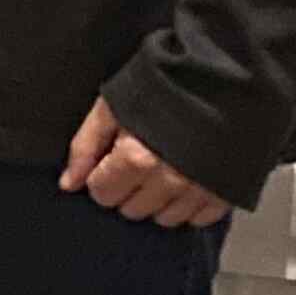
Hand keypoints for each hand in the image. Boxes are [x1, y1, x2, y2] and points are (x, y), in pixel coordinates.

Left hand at [60, 98, 230, 227]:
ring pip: (165, 219)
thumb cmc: (162, 85)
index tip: (111, 161)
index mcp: (138, 159)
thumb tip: (68, 184)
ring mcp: (201, 190)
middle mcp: (170, 181)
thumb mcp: (112, 107)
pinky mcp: (227, 193)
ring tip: (164, 169)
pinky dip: (190, 205)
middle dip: (128, 189)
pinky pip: (199, 219)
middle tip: (138, 162)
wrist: (223, 75)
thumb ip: (86, 147)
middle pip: (132, 210)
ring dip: (158, 200)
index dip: (102, 177)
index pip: (103, 194)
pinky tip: (188, 180)